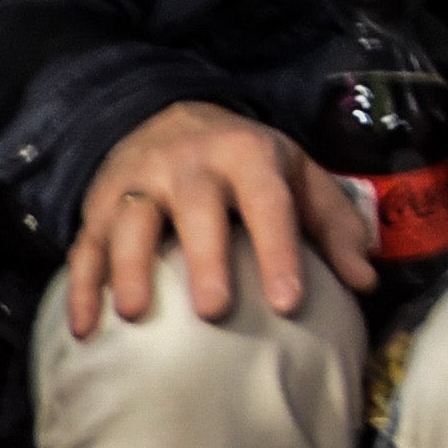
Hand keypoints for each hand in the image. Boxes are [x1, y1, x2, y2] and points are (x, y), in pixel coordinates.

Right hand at [66, 100, 373, 338]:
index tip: (289, 303)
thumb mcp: (299, 176)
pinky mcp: (99, 205)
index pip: (268, 202)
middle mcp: (189, 163)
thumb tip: (365, 281)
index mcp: (248, 155)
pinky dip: (82, 286)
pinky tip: (85, 328)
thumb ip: (334, 226)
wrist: (174, 119)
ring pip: (130, 222)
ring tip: (134, 315)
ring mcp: (138, 182)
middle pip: (195, 207)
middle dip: (204, 258)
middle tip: (213, 312)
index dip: (279, 250)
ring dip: (128, 268)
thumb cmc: (248, 163)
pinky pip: (86, 245)